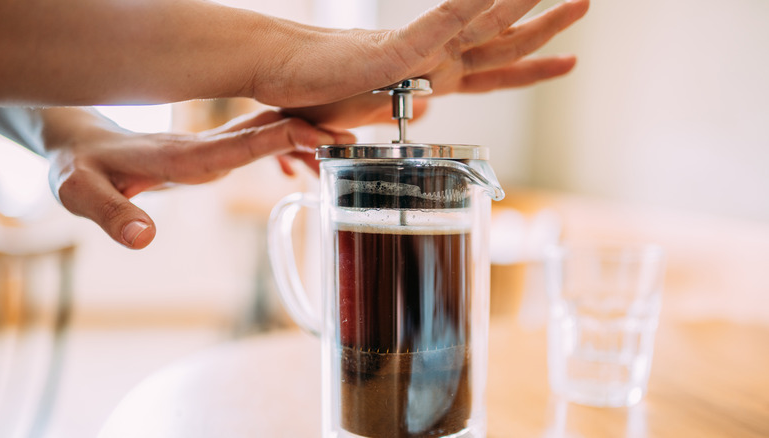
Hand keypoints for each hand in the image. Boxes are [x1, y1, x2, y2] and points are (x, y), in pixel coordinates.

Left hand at [45, 109, 353, 248]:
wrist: (79, 149)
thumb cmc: (79, 172)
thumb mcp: (80, 195)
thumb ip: (111, 216)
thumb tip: (142, 239)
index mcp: (181, 156)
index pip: (242, 141)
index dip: (284, 137)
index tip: (324, 135)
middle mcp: (203, 146)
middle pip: (267, 129)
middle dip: (311, 130)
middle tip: (354, 139)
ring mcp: (209, 146)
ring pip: (267, 132)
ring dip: (304, 140)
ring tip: (340, 156)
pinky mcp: (210, 152)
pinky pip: (257, 143)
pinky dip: (286, 149)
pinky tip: (300, 168)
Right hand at [266, 0, 588, 128]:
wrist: (281, 72)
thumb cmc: (321, 89)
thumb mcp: (374, 110)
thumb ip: (404, 106)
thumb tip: (423, 113)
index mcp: (434, 79)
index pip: (496, 74)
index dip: (534, 68)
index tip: (568, 60)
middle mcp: (434, 63)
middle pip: (503, 46)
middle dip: (548, 28)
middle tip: (585, 4)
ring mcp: (419, 54)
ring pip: (484, 27)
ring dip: (522, 3)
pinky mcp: (395, 51)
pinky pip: (441, 23)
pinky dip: (471, 5)